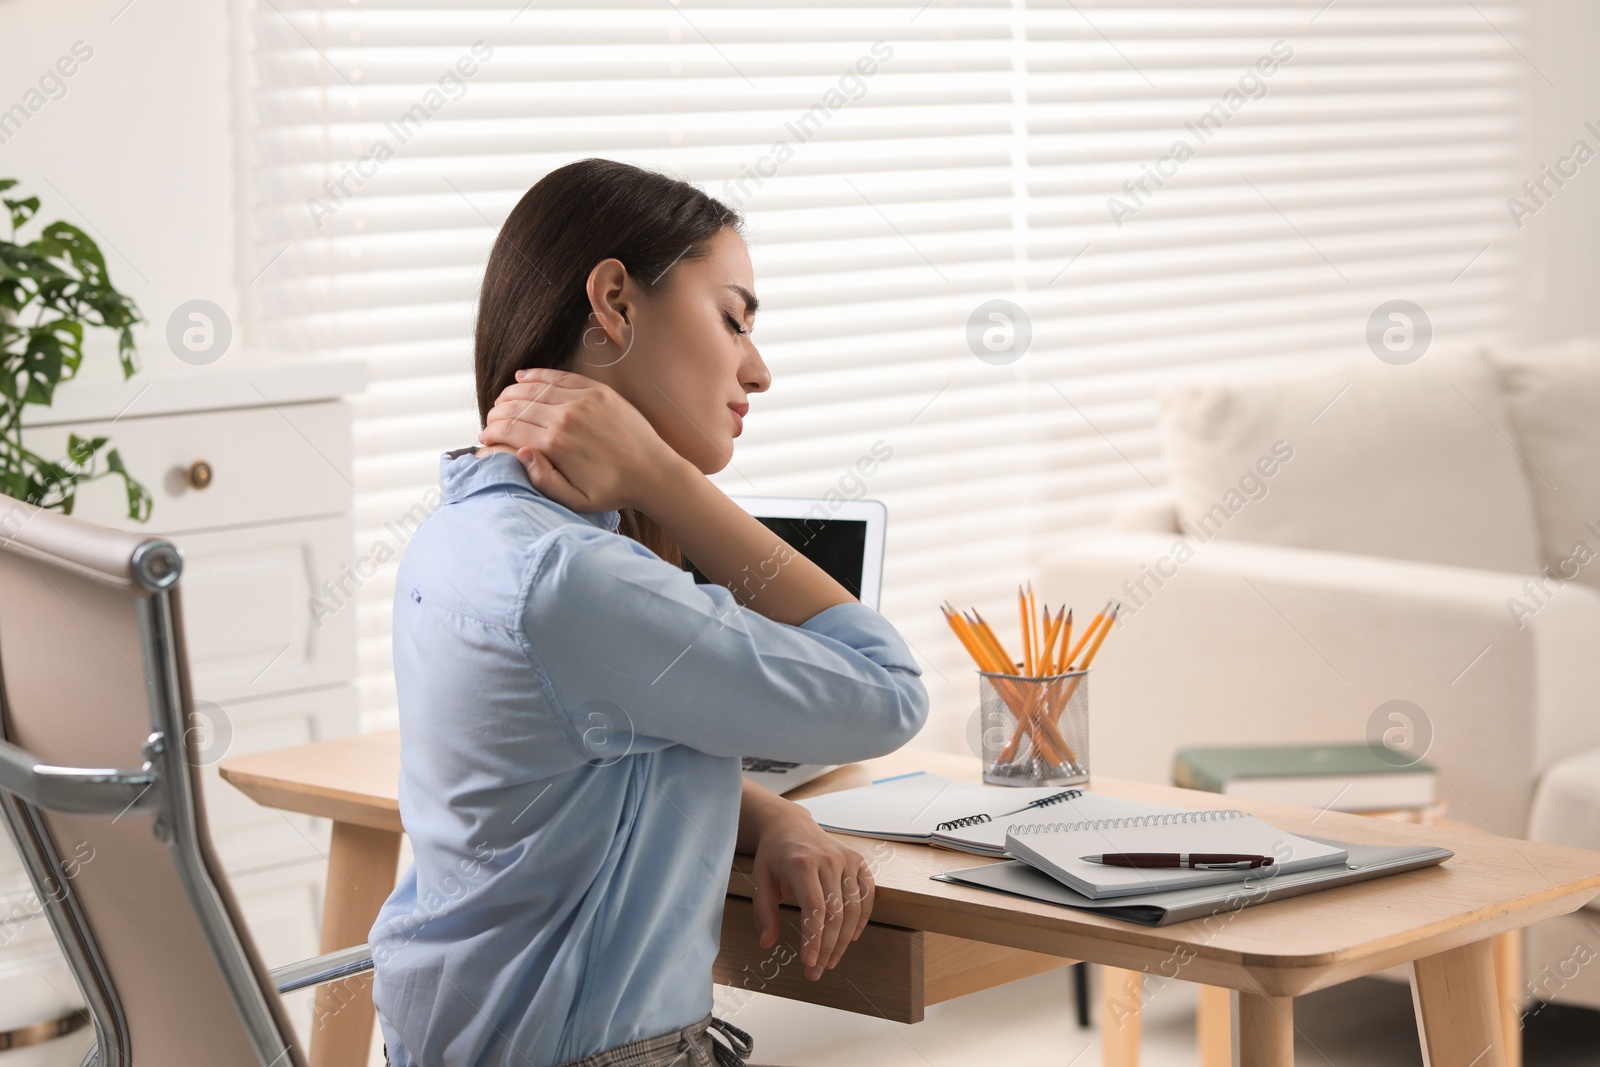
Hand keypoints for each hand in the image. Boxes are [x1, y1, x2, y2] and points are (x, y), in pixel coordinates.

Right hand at [478, 368, 681, 513]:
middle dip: (496, 413)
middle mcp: (565, 417)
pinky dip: (536, 375)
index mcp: (555, 445)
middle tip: (491, 421)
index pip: (510, 429)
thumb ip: (543, 481)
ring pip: (533, 389)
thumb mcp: (576, 500)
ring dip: (511, 393)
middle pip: (517, 407)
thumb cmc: (612, 491)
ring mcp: (582, 400)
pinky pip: (558, 377)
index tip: (484, 438)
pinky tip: (521, 377)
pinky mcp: (597, 391)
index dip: (491, 432)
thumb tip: (521, 453)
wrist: (653, 472)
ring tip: (501, 402)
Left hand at [749, 807, 873, 980]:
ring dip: (844, 940)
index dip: (814, 939)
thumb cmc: (774, 855)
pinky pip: (867, 893)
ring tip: (831, 961)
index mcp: (802, 864)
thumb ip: (764, 912)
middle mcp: (828, 860)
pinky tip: (852, 938)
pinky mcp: (858, 860)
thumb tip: (767, 943)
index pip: (815, 909)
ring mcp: (847, 858)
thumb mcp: (760, 880)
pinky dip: (863, 918)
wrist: (790, 824)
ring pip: (853, 908)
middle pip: (836, 913)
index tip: (809, 964)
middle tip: (817, 971)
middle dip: (827, 947)